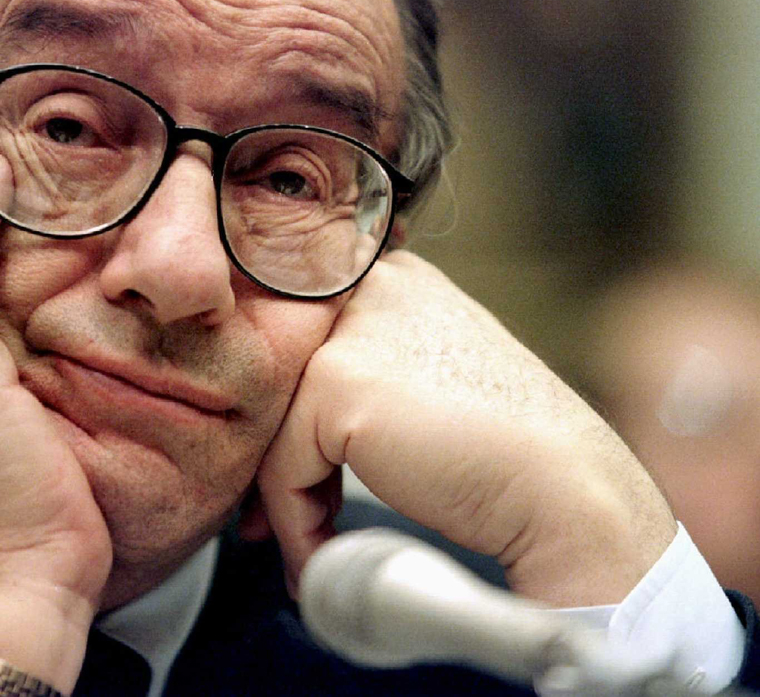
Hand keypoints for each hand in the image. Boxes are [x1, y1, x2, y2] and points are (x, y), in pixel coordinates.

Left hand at [256, 250, 675, 606]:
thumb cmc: (507, 452)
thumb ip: (371, 381)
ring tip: (313, 554)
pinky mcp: (336, 383)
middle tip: (284, 528)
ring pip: (278, 431)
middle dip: (283, 461)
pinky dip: (296, 526)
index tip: (300, 486)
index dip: (300, 424)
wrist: (562, 491)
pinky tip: (322, 559)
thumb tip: (303, 429)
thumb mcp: (430, 385)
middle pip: (285, 387)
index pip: (310, 352)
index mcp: (396, 280)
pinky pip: (283, 470)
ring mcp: (350, 330)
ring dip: (288, 503)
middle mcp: (369, 287)